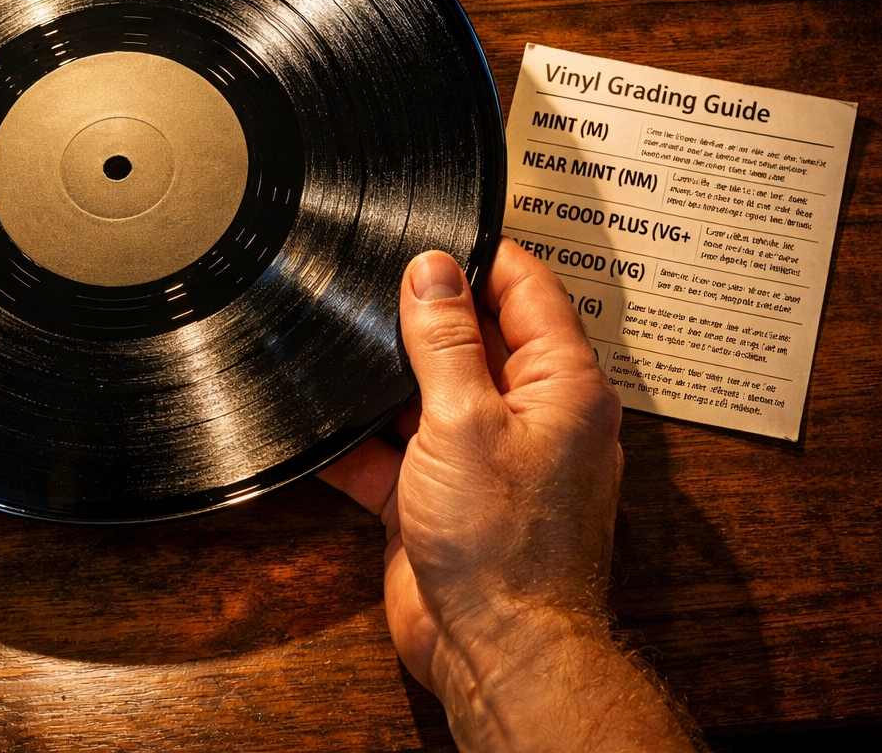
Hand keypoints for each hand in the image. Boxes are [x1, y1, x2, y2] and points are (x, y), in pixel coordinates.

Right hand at [321, 240, 696, 750]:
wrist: (496, 650)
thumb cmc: (509, 548)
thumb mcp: (465, 420)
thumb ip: (445, 341)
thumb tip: (433, 270)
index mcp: (561, 385)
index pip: (526, 288)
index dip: (478, 254)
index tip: (428, 232)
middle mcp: (529, 416)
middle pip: (474, 337)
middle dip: (422, 314)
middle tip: (372, 285)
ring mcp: (482, 458)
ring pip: (427, 393)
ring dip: (385, 378)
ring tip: (340, 344)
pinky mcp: (439, 498)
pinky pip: (393, 452)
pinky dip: (357, 441)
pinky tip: (320, 424)